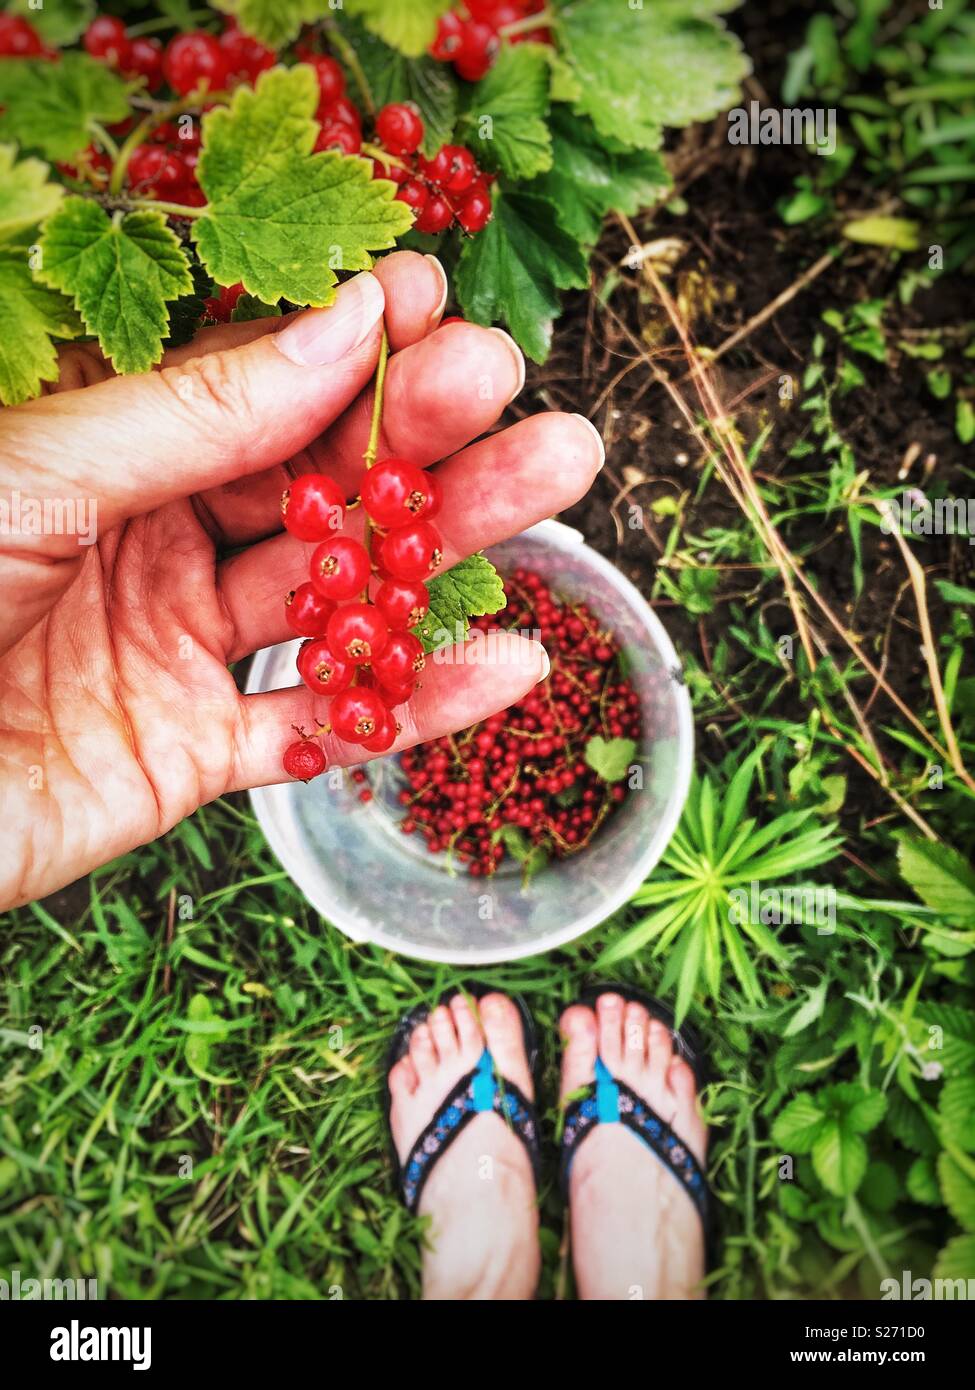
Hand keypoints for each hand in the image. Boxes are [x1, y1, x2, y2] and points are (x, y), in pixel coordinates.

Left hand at [0, 252, 602, 909]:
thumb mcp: (37, 476)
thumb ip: (197, 413)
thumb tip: (341, 323)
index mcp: (98, 460)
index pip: (247, 393)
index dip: (341, 350)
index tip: (433, 302)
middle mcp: (146, 547)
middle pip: (312, 490)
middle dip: (420, 441)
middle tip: (518, 394)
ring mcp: (173, 652)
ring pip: (335, 597)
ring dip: (449, 552)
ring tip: (556, 483)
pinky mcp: (188, 757)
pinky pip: (313, 730)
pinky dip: (410, 708)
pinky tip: (505, 666)